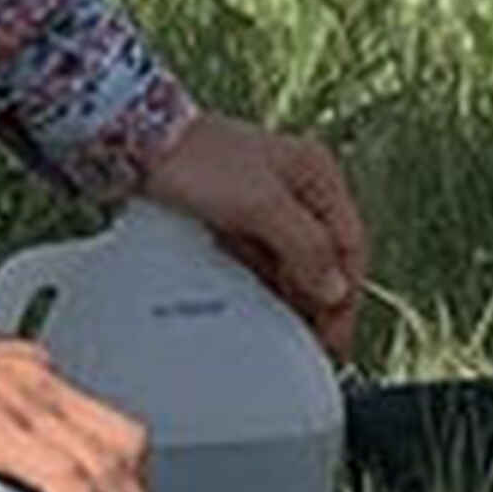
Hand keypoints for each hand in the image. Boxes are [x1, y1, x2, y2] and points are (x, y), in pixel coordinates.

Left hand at [140, 109, 367, 357]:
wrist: (142, 147)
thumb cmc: (200, 160)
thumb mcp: (260, 205)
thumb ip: (304, 246)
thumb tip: (334, 289)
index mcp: (317, 175)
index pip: (350, 244)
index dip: (346, 293)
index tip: (334, 336)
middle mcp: (300, 188)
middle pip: (325, 256)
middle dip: (321, 300)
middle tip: (314, 344)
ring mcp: (270, 204)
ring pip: (295, 262)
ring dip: (295, 297)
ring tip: (288, 334)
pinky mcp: (241, 219)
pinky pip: (265, 262)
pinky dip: (267, 286)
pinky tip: (262, 309)